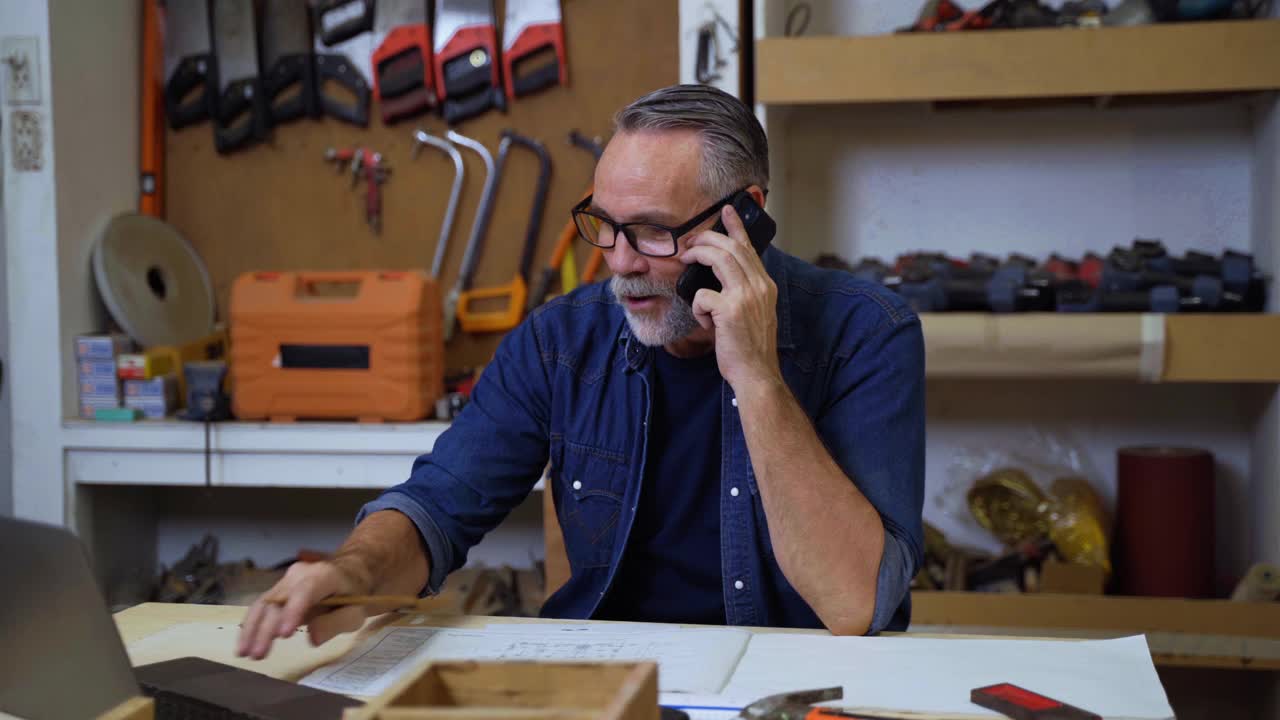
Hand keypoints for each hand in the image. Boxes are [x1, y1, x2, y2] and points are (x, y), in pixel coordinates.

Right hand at [235, 558, 369, 659]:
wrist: (347, 574)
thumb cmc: (354, 595)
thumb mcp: (355, 612)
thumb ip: (336, 623)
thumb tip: (312, 639)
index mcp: (325, 574)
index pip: (306, 591)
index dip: (293, 611)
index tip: (284, 635)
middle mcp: (300, 574)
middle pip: (279, 600)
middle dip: (266, 628)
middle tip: (258, 655)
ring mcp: (285, 581)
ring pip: (264, 603)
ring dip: (252, 629)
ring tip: (245, 653)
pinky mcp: (276, 590)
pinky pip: (261, 606)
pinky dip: (251, 625)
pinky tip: (243, 644)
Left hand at [682, 203, 780, 388]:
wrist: (756, 374)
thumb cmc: (750, 348)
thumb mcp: (754, 314)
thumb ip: (742, 293)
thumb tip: (717, 280)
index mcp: (765, 286)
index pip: (749, 248)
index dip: (736, 227)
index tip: (727, 210)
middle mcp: (759, 286)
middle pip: (731, 247)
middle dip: (707, 238)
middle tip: (691, 241)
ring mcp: (746, 296)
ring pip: (718, 258)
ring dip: (698, 255)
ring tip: (686, 259)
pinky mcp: (730, 310)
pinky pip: (703, 294)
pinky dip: (698, 306)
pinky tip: (705, 322)